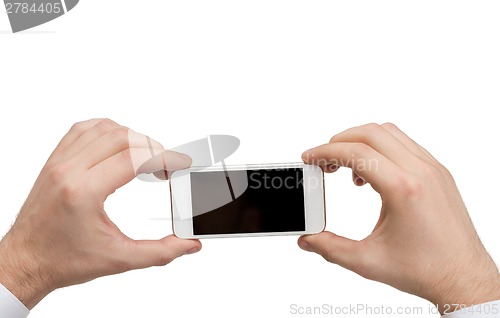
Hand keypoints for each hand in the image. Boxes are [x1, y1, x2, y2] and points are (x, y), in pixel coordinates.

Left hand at [0, 119, 200, 308]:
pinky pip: (83, 129)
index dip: (165, 157)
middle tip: (165, 166)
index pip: (134, 158)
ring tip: (145, 157)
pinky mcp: (54, 160)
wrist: (26, 261)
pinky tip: (119, 145)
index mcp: (83, 193)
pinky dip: (107, 130)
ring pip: (103, 128)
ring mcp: (59, 162)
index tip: (180, 164)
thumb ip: (160, 252)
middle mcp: (68, 171)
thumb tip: (190, 244)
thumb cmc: (63, 261)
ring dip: (132, 137)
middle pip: (122, 137)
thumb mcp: (119, 260)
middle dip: (153, 147)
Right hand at [298, 123, 499, 313]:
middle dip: (340, 141)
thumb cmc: (425, 270)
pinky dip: (381, 149)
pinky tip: (373, 176)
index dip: (326, 152)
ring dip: (362, 142)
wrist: (463, 278)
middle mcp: (421, 172)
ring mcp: (433, 169)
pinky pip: (405, 145)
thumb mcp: (368, 262)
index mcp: (403, 189)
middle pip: (371, 132)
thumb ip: (330, 248)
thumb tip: (307, 239)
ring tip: (347, 169)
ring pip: (390, 133)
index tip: (310, 158)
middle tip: (324, 161)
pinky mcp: (439, 173)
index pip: (356, 152)